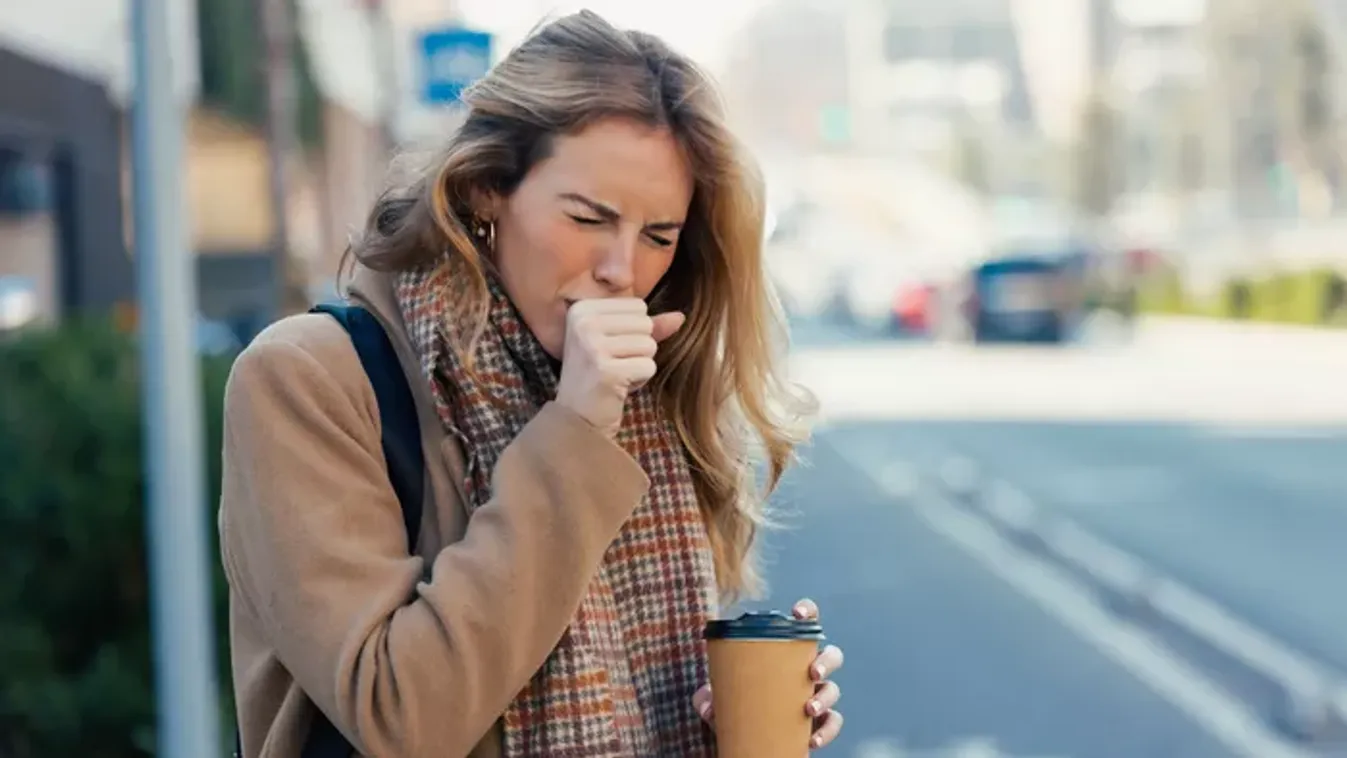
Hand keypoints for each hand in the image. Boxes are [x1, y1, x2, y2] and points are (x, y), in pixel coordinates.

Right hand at [555, 298, 683, 436]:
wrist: (578, 418)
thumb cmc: (598, 376)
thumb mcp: (617, 342)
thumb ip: (647, 326)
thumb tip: (680, 316)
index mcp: (582, 308)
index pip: (638, 306)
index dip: (631, 332)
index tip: (608, 350)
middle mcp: (584, 322)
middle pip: (645, 324)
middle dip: (637, 348)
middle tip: (613, 365)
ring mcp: (593, 346)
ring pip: (649, 345)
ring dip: (639, 364)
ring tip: (616, 375)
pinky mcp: (607, 370)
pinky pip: (649, 366)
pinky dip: (640, 380)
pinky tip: (619, 386)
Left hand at [693, 598, 844, 749]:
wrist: (749, 739)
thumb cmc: (738, 706)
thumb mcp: (719, 698)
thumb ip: (707, 698)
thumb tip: (706, 706)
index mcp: (786, 652)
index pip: (804, 623)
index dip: (807, 612)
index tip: (797, 614)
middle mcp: (806, 670)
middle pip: (831, 655)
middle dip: (826, 661)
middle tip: (812, 673)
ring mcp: (816, 695)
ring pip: (834, 689)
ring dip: (826, 698)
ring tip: (809, 709)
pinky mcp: (820, 723)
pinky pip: (833, 722)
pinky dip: (827, 731)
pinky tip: (812, 740)